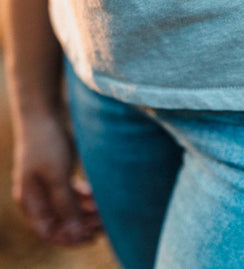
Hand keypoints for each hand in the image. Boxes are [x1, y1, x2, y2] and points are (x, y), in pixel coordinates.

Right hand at [12, 111, 101, 245]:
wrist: (46, 112)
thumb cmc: (47, 144)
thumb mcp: (57, 176)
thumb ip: (66, 204)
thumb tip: (75, 232)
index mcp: (30, 201)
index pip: (49, 231)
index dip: (70, 238)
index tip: (92, 238)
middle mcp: (38, 196)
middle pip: (62, 220)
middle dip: (84, 224)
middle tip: (107, 223)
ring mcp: (49, 184)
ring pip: (71, 207)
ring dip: (88, 211)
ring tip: (107, 210)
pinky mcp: (61, 173)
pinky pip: (75, 194)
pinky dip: (87, 197)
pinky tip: (100, 195)